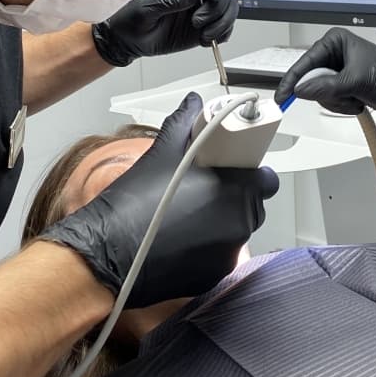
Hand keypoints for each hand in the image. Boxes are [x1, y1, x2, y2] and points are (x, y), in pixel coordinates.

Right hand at [41, 93, 278, 305]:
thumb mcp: (162, 152)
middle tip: (209, 188)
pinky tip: (186, 237)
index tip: (236, 169)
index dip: (253, 172)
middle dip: (238, 195)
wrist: (109, 251)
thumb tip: (193, 102)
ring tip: (193, 212)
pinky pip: (223, 254)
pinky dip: (211, 245)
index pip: (266, 179)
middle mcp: (240, 223)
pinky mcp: (215, 275)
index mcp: (236, 189)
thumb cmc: (136, 202)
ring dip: (225, 220)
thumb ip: (184, 122)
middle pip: (254, 204)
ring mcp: (229, 252)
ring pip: (239, 230)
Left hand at [92, 0, 237, 65]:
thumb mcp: (145, 7)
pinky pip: (225, 26)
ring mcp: (202, 9)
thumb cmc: (131, 19)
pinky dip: (222, 34)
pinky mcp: (206, 27)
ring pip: (228, 7)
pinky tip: (206, 39)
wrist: (128, 42)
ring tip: (203, 34)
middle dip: (217, 6)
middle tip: (197, 21)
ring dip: (221, 22)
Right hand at [274, 27, 375, 114]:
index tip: (283, 96)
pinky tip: (357, 100)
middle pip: (310, 80)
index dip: (293, 80)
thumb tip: (301, 90)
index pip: (305, 62)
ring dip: (337, 101)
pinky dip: (341, 104)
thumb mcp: (356, 81)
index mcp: (335, 41)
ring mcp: (336, 70)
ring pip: (318, 93)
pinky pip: (328, 99)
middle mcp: (333, 53)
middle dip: (328, 94)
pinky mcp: (340, 83)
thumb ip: (327, 86)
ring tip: (355, 97)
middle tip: (345, 96)